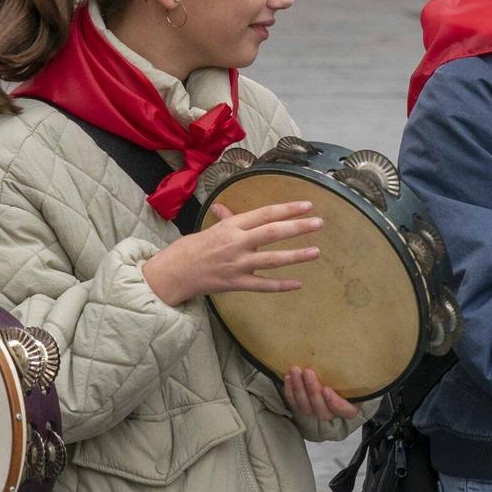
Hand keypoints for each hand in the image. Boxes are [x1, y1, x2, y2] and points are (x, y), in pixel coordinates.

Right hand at [142, 201, 321, 305]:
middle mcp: (236, 243)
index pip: (264, 214)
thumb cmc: (190, 249)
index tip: (307, 205)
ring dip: (296, 256)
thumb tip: (228, 208)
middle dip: (297, 227)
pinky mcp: (235, 284)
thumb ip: (226, 220)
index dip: (287, 209)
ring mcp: (237, 265)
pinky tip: (298, 283)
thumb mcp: (210, 228)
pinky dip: (281, 285)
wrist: (173, 274)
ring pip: (272, 260)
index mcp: (231, 226)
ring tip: (316, 251)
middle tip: (318, 223)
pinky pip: (263, 285)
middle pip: (272, 233)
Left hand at [281, 367, 359, 421]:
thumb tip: (367, 346)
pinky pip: (294, 403)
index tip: (326, 389)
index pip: (346, 412)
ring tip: (295, 370)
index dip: (336, 404)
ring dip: (299, 389)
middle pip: (323, 412)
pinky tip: (288, 377)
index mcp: (351, 405)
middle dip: (313, 392)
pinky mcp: (303, 406)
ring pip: (306, 409)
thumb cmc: (347, 369)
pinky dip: (290, 391)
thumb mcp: (354, 368)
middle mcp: (334, 412)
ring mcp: (317, 411)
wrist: (331, 370)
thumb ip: (358, 365)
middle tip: (308, 372)